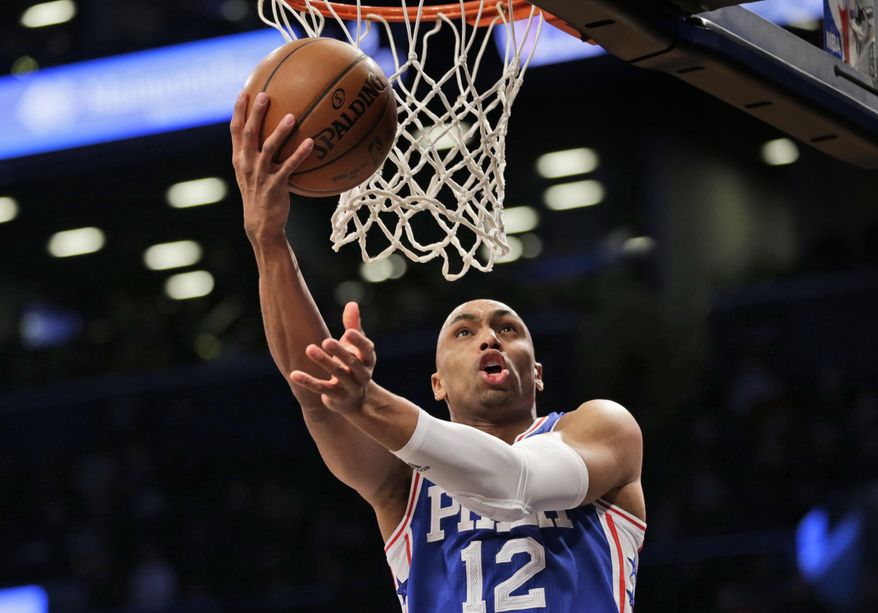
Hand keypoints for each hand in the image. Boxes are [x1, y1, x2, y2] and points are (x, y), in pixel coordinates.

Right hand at [230, 91, 313, 242]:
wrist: (260, 224)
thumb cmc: (259, 196)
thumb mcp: (251, 174)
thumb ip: (255, 155)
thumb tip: (270, 135)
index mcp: (239, 159)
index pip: (235, 130)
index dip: (238, 111)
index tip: (243, 92)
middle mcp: (247, 163)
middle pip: (249, 133)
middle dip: (255, 113)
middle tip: (264, 94)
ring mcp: (260, 174)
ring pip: (268, 147)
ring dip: (280, 131)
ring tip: (292, 116)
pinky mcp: (275, 185)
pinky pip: (289, 166)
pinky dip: (300, 154)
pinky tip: (310, 142)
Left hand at [290, 302, 376, 413]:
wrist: (353, 399)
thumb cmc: (353, 364)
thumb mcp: (354, 346)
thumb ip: (354, 326)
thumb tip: (352, 303)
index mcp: (368, 360)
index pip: (367, 349)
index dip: (359, 341)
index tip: (349, 331)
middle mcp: (362, 375)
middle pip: (352, 363)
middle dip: (340, 352)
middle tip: (326, 341)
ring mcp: (350, 387)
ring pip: (337, 375)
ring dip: (324, 362)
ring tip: (309, 349)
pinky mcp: (335, 397)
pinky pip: (321, 388)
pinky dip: (307, 381)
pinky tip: (293, 374)